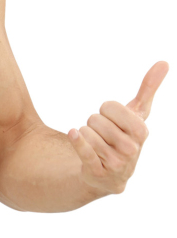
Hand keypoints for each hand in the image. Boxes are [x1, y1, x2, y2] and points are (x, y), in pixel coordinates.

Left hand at [67, 60, 168, 194]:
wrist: (110, 174)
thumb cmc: (124, 136)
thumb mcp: (137, 114)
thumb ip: (148, 88)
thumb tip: (164, 62)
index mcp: (141, 131)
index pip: (109, 106)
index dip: (105, 111)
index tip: (112, 121)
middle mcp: (131, 148)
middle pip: (94, 119)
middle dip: (93, 124)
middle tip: (103, 136)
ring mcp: (116, 162)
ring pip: (86, 132)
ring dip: (85, 135)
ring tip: (96, 146)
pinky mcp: (98, 170)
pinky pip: (84, 149)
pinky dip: (77, 140)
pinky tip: (73, 133)